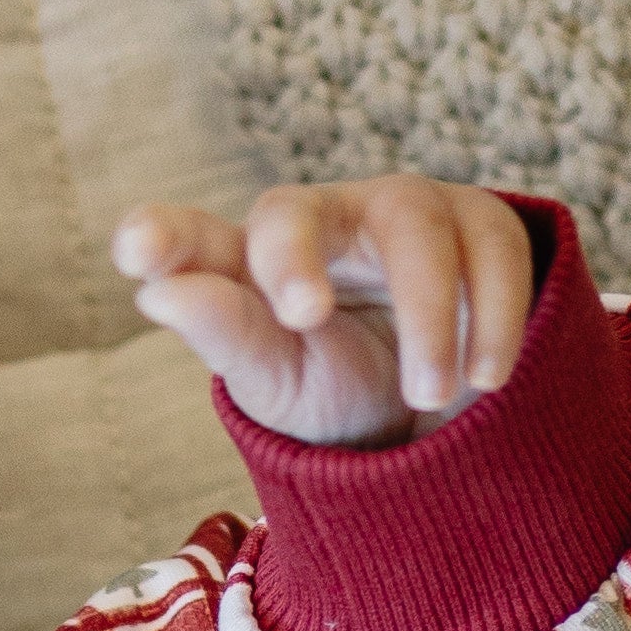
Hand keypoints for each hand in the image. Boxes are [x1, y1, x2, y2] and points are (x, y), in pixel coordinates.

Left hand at [112, 177, 538, 448]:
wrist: (446, 418)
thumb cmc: (341, 393)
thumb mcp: (281, 385)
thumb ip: (226, 339)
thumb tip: (158, 294)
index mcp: (255, 262)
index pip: (198, 239)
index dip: (168, 237)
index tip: (137, 254)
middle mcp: (324, 220)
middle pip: (299, 212)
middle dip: (295, 258)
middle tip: (302, 318)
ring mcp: (404, 212)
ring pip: (412, 225)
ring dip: (425, 314)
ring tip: (427, 395)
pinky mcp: (481, 225)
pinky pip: (492, 247)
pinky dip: (494, 314)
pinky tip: (486, 378)